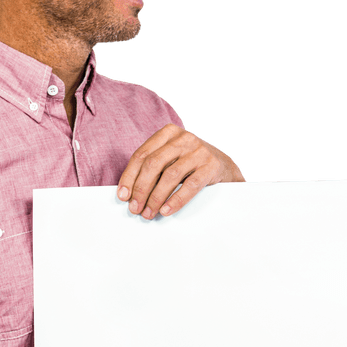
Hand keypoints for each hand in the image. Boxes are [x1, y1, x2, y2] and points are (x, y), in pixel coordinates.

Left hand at [117, 125, 244, 217]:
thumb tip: (129, 193)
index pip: (142, 155)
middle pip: (154, 164)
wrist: (223, 165)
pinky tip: (166, 210)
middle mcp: (184, 138)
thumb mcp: (171, 157)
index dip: (129, 177)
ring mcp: (199, 151)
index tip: (123, 195)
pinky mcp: (211, 165)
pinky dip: (176, 200)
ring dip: (156, 198)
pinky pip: (191, 185)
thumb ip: (153, 167)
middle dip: (141, 189)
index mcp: (168, 133)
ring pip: (171, 175)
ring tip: (149, 212)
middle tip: (135, 208)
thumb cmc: (190, 163)